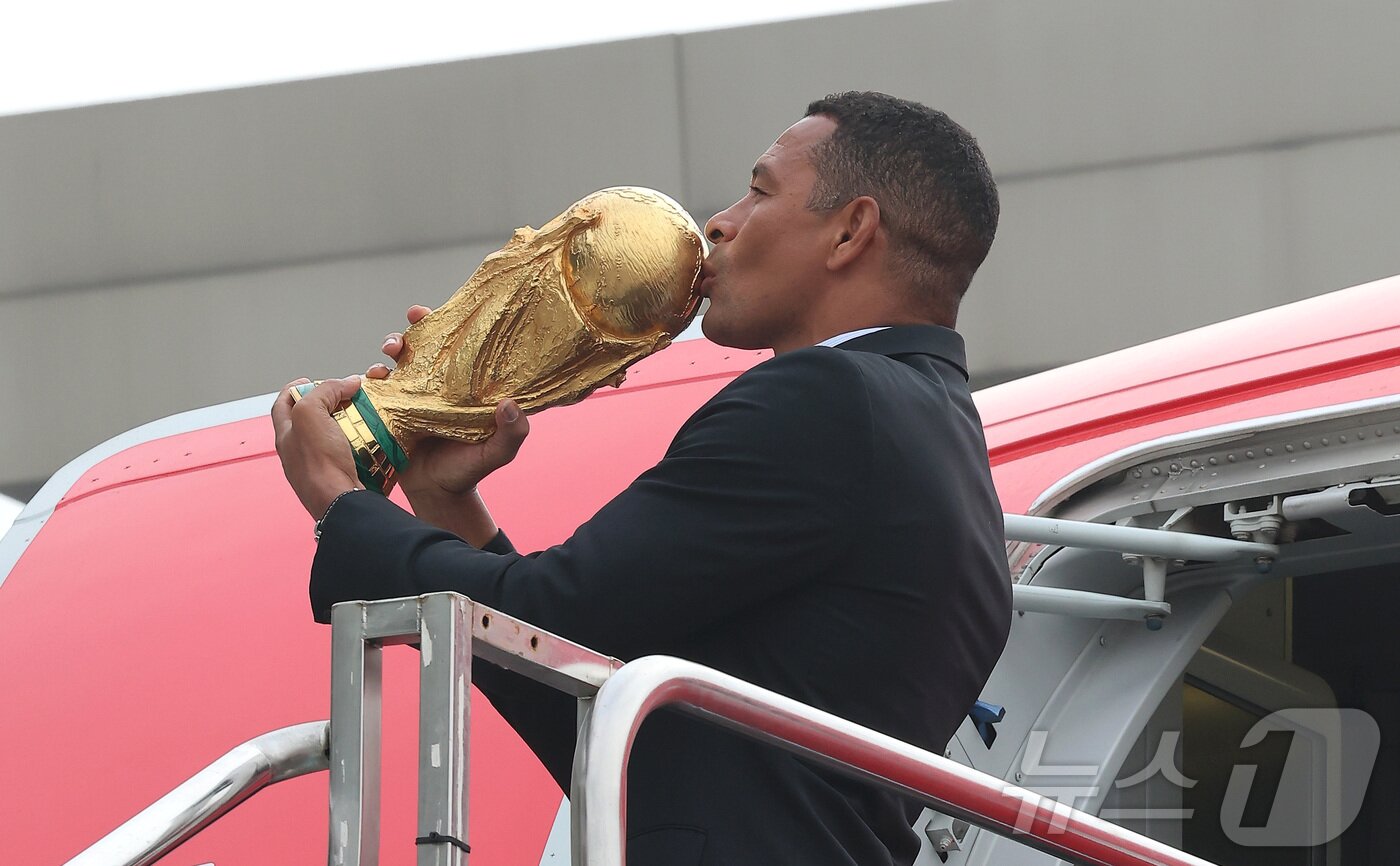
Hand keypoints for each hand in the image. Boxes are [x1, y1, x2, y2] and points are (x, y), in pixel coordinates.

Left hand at [271, 376, 363, 517]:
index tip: (312, 380)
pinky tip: (370, 443)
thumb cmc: (320, 465)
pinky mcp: (337, 478)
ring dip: (345, 425)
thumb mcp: (311, 414)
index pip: (283, 403)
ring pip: (329, 438)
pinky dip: (358, 445)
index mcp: (285, 435)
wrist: (341, 503)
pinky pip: (347, 456)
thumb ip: (324, 392)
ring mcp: (316, 468)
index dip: (295, 387)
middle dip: (326, 405)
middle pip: (308, 420)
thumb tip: (346, 383)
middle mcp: (297, 453)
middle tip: (344, 398)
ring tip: (361, 418)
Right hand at [369, 305, 529, 506]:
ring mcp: (408, 398)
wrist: (438, 496)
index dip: (441, 325)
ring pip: (393, 364)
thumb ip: (512, 433)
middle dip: (406, 334)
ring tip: (387, 357)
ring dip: (387, 353)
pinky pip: (373, 391)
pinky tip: (371, 381)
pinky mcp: (387, 413)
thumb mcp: (497, 452)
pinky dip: (369, 381)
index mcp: (460, 386)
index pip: (452, 347)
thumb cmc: (470, 470)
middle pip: (416, 348)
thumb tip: (510, 405)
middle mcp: (433, 386)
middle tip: (403, 336)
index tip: (429, 314)